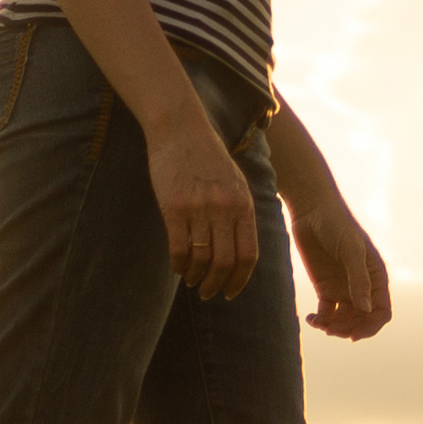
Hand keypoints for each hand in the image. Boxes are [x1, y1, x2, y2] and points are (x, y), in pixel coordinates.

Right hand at [140, 107, 262, 296]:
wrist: (181, 130)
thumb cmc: (208, 157)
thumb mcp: (236, 183)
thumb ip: (240, 212)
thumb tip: (240, 247)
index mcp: (244, 205)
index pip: (248, 255)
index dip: (241, 280)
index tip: (232, 293)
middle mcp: (225, 209)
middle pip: (225, 263)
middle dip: (217, 285)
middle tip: (208, 294)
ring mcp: (199, 209)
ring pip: (202, 259)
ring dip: (197, 277)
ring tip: (192, 282)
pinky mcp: (173, 207)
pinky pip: (179, 248)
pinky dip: (179, 264)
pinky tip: (178, 268)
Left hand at [295, 200, 395, 339]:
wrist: (312, 210)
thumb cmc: (337, 225)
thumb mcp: (351, 251)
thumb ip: (359, 280)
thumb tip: (366, 311)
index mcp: (376, 278)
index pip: (381, 312)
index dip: (371, 327)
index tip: (353, 335)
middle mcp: (362, 286)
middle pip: (362, 320)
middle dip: (348, 329)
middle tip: (330, 329)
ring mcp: (343, 288)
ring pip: (344, 320)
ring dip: (333, 327)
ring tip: (318, 323)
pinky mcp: (325, 288)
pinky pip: (326, 313)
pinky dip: (320, 320)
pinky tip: (311, 318)